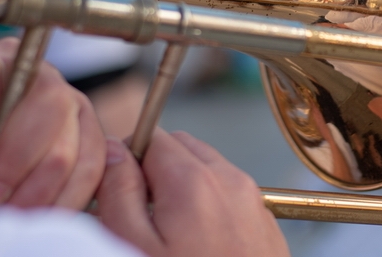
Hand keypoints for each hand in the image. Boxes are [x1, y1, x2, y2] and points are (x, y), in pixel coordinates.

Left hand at [0, 0, 106, 209]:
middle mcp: (28, 71)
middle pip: (44, 97)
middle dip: (16, 154)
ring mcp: (67, 100)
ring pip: (69, 137)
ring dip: (37, 184)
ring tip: (7, 204)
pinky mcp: (93, 132)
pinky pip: (96, 161)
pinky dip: (65, 193)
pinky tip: (38, 204)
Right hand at [97, 129, 289, 256]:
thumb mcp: (130, 245)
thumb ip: (118, 191)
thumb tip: (115, 152)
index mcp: (193, 180)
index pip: (152, 136)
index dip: (129, 158)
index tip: (119, 189)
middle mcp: (230, 182)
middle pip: (183, 149)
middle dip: (157, 171)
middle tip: (140, 215)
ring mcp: (254, 204)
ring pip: (208, 171)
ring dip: (184, 189)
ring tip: (170, 237)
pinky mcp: (266, 227)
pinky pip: (231, 198)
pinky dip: (211, 208)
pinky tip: (198, 247)